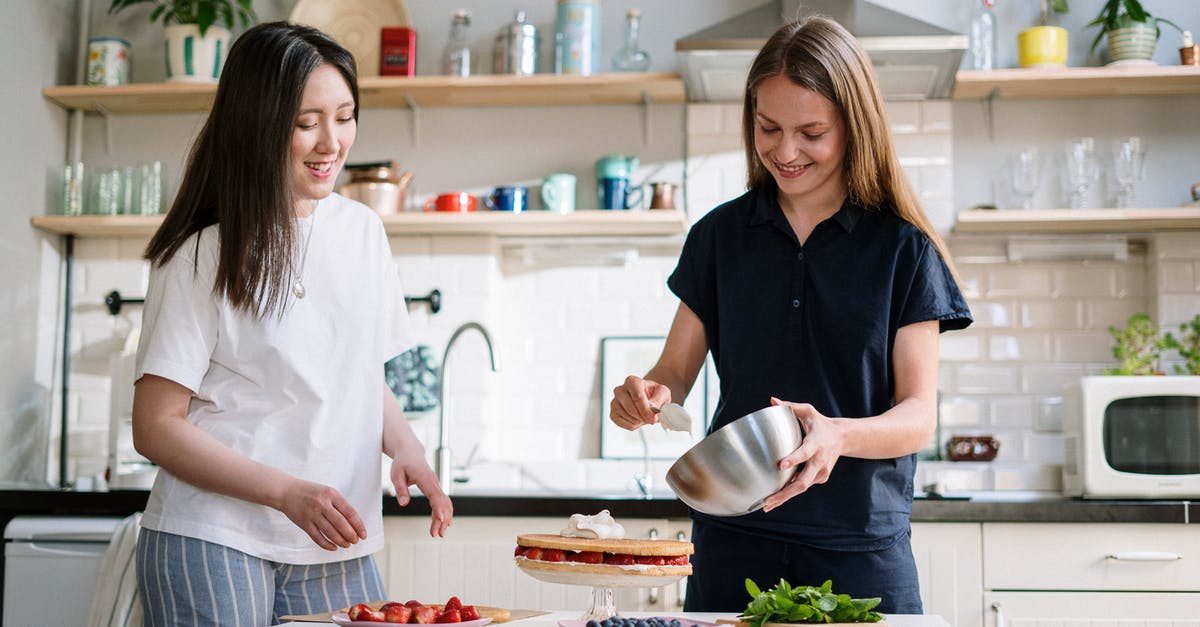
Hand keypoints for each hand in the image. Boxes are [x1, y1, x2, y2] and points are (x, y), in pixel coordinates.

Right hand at [278, 479, 367, 550]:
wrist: (286, 491)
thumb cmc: (311, 492)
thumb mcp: (327, 492)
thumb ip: (339, 505)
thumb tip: (353, 523)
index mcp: (331, 494)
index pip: (350, 512)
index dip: (358, 525)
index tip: (363, 534)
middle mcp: (322, 504)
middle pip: (341, 523)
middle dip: (351, 535)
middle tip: (356, 541)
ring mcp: (312, 514)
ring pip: (330, 532)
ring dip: (341, 541)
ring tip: (347, 545)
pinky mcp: (303, 523)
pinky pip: (317, 537)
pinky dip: (327, 544)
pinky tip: (334, 547)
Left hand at [390, 453, 452, 537]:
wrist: (410, 452)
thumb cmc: (402, 463)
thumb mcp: (396, 475)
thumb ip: (400, 489)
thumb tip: (404, 504)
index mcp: (426, 479)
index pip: (435, 495)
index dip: (439, 508)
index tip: (440, 520)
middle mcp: (434, 482)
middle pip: (443, 502)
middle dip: (442, 519)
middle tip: (437, 534)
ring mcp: (436, 485)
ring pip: (446, 503)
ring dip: (445, 518)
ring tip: (439, 533)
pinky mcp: (435, 488)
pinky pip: (443, 501)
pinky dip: (445, 512)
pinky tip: (443, 523)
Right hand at [609, 375, 672, 429]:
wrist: (648, 399)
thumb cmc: (654, 394)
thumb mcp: (663, 393)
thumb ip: (659, 398)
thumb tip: (652, 407)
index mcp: (632, 381)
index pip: (637, 397)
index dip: (646, 410)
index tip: (653, 418)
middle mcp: (620, 390)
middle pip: (631, 409)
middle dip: (644, 417)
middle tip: (652, 418)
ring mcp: (614, 402)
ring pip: (629, 418)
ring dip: (640, 421)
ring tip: (644, 415)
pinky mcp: (613, 414)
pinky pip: (625, 425)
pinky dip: (635, 425)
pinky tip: (638, 419)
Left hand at [762, 397, 844, 511]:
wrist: (842, 438)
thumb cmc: (821, 424)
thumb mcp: (808, 411)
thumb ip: (790, 406)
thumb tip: (772, 400)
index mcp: (816, 444)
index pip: (804, 453)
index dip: (794, 460)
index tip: (781, 465)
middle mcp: (820, 461)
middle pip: (803, 482)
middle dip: (785, 493)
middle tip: (768, 500)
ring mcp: (821, 472)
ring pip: (802, 488)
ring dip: (784, 497)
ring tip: (767, 505)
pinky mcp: (820, 478)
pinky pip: (803, 485)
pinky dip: (790, 492)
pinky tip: (776, 498)